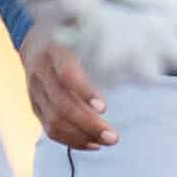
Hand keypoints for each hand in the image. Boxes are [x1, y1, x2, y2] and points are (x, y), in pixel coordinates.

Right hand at [23, 33, 115, 150]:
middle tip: (114, 136)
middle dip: (89, 124)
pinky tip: (92, 145)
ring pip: (54, 121)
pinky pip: (49, 129)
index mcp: (55, 50)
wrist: (34, 39)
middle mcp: (40, 72)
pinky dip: (71, 140)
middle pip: (62, 105)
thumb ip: (105, 45)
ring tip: (107, 141)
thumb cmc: (72, 36)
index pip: (67, 75)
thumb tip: (142, 64)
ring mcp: (34, 91)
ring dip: (82, 137)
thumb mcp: (84, 32)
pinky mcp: (34, 106)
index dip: (84, 92)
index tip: (105, 107)